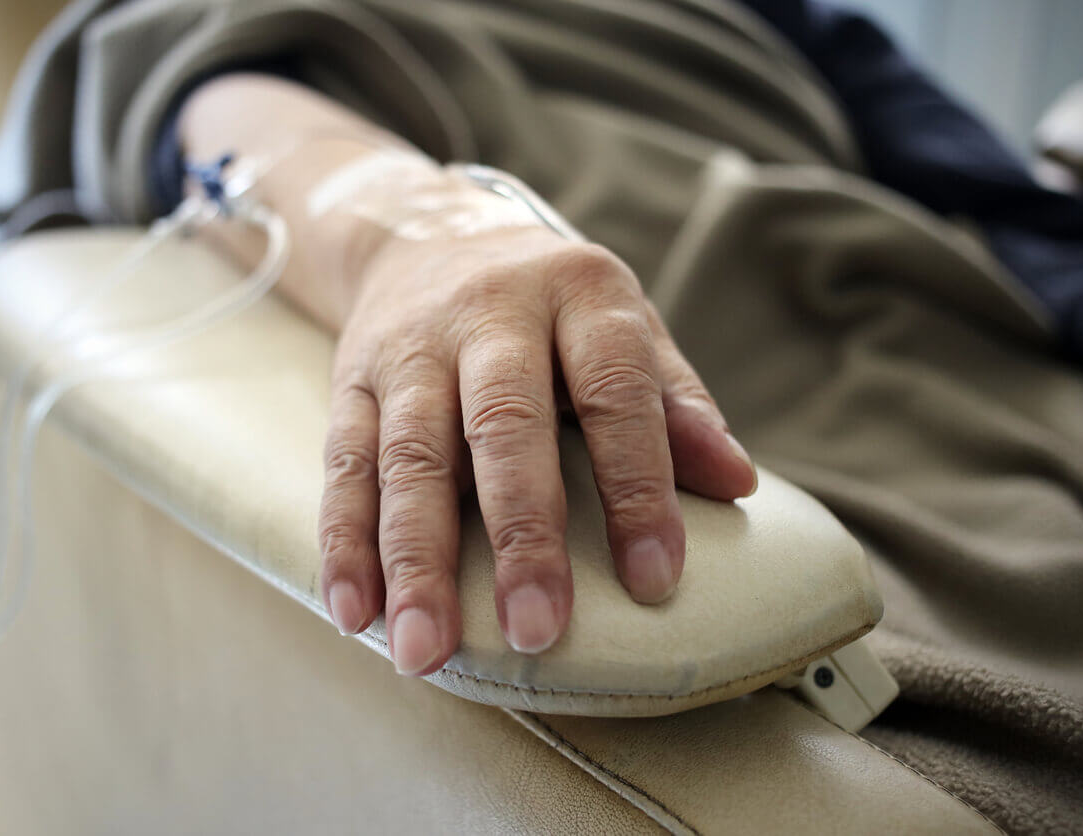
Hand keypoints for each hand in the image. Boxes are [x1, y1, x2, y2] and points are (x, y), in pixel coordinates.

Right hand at [318, 221, 756, 674]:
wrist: (429, 237)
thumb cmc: (552, 306)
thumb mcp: (624, 326)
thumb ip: (675, 402)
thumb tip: (738, 483)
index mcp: (578, 293)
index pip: (615, 392)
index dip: (638, 486)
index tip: (654, 580)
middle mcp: (489, 313)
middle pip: (503, 425)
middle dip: (520, 533)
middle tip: (535, 631)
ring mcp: (411, 347)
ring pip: (409, 455)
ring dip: (414, 558)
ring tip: (426, 650)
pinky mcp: (353, 380)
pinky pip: (344, 465)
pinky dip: (346, 542)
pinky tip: (357, 611)